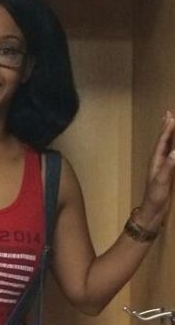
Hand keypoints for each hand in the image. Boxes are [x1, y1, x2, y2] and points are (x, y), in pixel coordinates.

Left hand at [137, 110, 174, 228]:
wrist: (152, 211)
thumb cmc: (155, 197)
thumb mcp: (162, 181)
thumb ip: (168, 167)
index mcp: (155, 161)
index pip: (162, 142)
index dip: (167, 130)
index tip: (171, 117)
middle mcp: (157, 161)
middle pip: (162, 141)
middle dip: (166, 128)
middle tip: (168, 114)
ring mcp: (161, 167)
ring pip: (166, 147)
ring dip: (169, 135)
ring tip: (170, 124)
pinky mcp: (165, 173)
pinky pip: (169, 155)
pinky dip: (173, 147)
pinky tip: (174, 147)